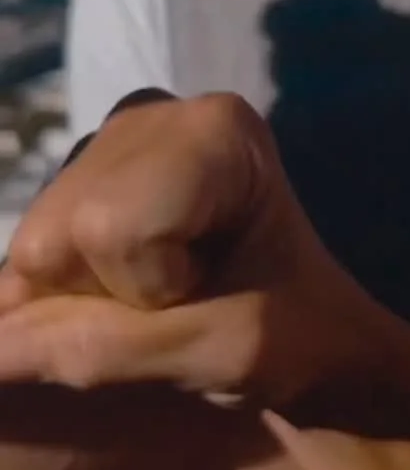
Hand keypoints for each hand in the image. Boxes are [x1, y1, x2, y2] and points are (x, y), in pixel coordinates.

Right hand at [0, 93, 376, 406]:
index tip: (214, 292)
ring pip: (33, 251)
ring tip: (165, 301)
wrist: (317, 339)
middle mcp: (150, 116)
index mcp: (214, 131)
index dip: (150, 290)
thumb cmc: (295, 340)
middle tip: (184, 305)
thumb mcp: (216, 353)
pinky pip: (32, 260)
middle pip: (55, 235)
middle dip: (106, 299)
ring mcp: (110, 143)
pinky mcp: (83, 184)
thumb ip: (99, 349)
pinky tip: (129, 293)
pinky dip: (70, 299)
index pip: (110, 227)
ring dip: (87, 304)